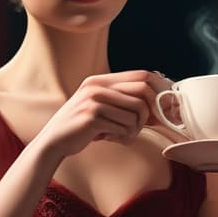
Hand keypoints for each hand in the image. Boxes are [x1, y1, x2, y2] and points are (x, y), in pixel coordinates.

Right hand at [34, 70, 174, 158]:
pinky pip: (124, 127)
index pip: (142, 75)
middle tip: (147, 126)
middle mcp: (97, 86)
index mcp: (101, 80)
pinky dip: (124, 137)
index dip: (158, 90)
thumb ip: (123, 101)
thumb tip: (160, 104)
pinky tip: (113, 138)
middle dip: (151, 112)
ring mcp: (94, 100)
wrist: (54, 141)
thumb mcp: (101, 106)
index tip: (163, 107)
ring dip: (135, 129)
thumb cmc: (83, 127)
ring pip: (137, 112)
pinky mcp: (92, 117)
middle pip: (143, 91)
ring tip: (123, 134)